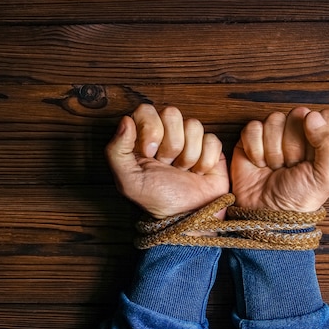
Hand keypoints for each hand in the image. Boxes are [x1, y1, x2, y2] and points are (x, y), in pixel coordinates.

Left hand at [105, 104, 229, 219]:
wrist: (188, 218)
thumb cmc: (156, 200)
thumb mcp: (127, 180)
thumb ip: (116, 150)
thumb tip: (126, 120)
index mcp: (142, 137)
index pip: (146, 110)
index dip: (150, 129)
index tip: (149, 153)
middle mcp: (166, 134)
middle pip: (172, 113)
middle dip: (171, 144)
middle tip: (167, 164)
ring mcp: (190, 140)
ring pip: (194, 125)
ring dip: (188, 155)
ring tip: (182, 171)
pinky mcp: (211, 148)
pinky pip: (212, 140)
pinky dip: (205, 161)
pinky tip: (198, 172)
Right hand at [231, 107, 328, 211]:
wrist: (266, 213)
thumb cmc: (299, 197)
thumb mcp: (328, 176)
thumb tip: (312, 116)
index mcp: (323, 139)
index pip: (325, 116)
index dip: (318, 133)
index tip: (312, 157)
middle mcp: (299, 133)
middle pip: (298, 115)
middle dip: (293, 145)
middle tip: (292, 165)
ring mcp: (273, 134)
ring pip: (274, 120)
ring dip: (273, 150)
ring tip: (275, 167)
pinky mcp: (251, 139)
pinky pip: (253, 128)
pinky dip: (255, 149)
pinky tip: (259, 163)